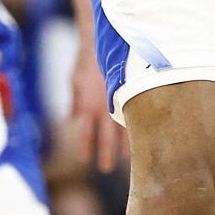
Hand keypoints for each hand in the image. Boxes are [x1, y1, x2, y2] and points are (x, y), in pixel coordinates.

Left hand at [63, 50, 125, 173]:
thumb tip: (72, 118)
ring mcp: (117, 103)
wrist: (102, 45)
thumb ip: (74, 101)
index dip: (85, 146)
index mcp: (88, 106)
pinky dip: (136, 127)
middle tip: (106, 169)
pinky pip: (133, 116)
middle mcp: (104, 108)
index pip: (86, 133)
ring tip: (128, 158)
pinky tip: (142, 135)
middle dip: (106, 154)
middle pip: (106, 138)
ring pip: (123, 130)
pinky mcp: (127, 96)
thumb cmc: (87, 61)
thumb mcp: (75, 80)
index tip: (84, 159)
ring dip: (125, 144)